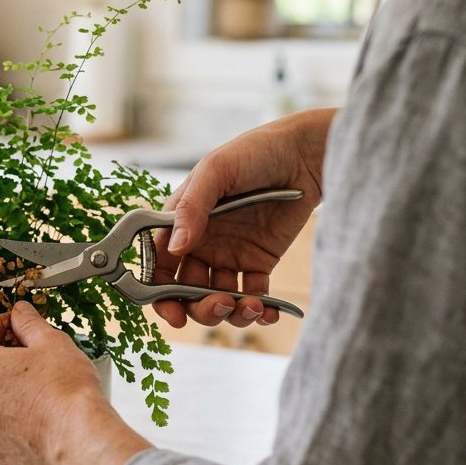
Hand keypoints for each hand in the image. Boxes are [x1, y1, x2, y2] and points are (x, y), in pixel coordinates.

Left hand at [0, 303, 150, 464]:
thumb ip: (29, 322)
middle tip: (31, 354)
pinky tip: (42, 414)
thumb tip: (21, 314)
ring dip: (9, 390)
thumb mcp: (50, 341)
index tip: (13, 324)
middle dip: (3, 357)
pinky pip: (3, 428)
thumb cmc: (66, 393)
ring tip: (41, 386)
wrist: (80, 440)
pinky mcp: (0, 451)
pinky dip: (17, 419)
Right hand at [151, 108, 334, 329]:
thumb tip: (174, 249)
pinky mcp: (259, 262)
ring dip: (228, 312)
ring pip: (217, 298)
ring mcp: (229, 255)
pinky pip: (252, 295)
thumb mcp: (216, 170)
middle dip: (198, 307)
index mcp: (181, 222)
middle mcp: (201, 243)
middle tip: (220, 305)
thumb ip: (191, 208)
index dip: (159, 293)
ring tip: (249, 306)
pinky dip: (258, 311)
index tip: (172, 312)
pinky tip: (266, 311)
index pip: (159, 265)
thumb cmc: (254, 151)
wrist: (306, 153)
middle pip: (186, 290)